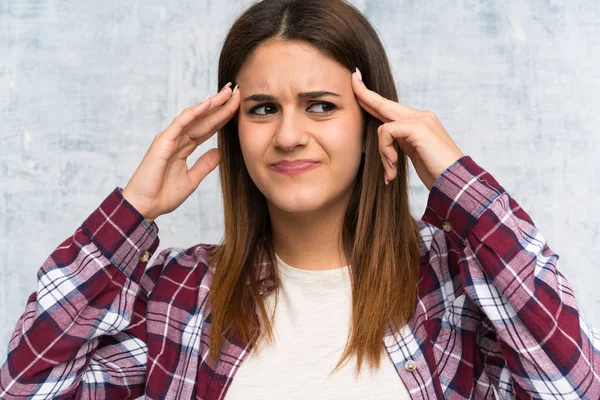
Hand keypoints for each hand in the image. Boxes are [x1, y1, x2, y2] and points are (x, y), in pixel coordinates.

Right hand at [122, 83, 239, 221]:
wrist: (145, 206)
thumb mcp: (192, 179)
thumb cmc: (163, 195)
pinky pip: (180, 123)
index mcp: (184, 147)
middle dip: (221, 105)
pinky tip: (207, 103)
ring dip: (211, 103)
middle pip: (204, 119)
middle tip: (236, 90)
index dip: (223, 116)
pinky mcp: (163, 141)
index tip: (238, 105)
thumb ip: (205, 164)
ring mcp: (170, 138)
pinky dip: (193, 112)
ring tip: (226, 92)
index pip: (208, 128)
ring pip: (194, 117)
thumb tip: (219, 152)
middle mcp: (177, 139)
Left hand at [351, 69, 463, 190]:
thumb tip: (384, 138)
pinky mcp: (418, 127)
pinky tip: (393, 166)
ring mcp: (421, 120)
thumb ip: (400, 142)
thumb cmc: (436, 171)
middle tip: (353, 77)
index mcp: (419, 121)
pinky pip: (387, 132)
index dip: (372, 98)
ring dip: (382, 152)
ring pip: (383, 126)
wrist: (456, 180)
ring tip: (390, 169)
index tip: (358, 84)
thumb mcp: (414, 154)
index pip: (390, 107)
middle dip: (365, 94)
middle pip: (384, 103)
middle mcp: (421, 116)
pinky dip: (385, 151)